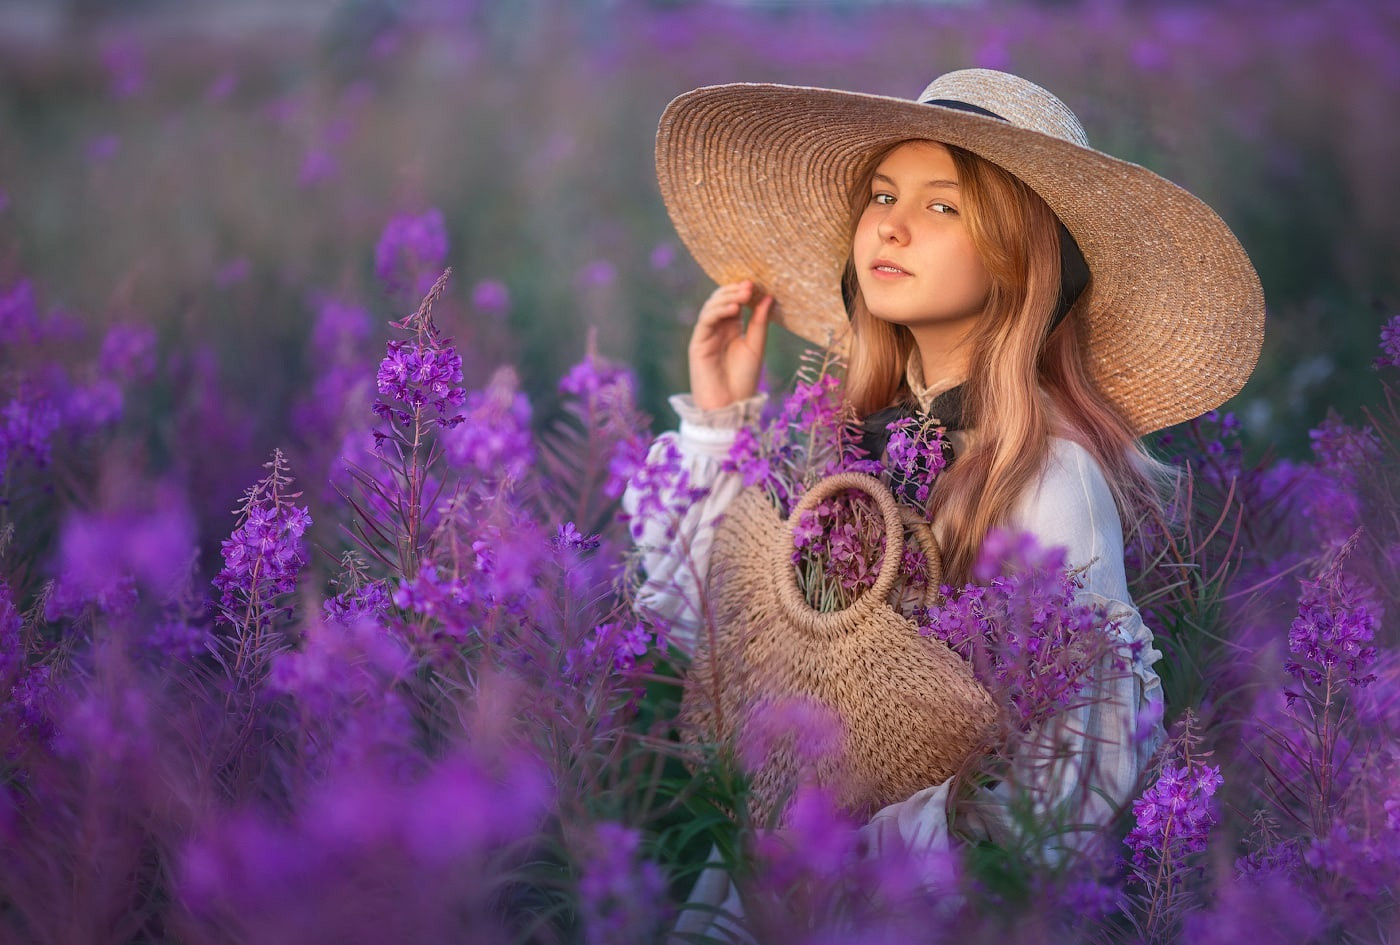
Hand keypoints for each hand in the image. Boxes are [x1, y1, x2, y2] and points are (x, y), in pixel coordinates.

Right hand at [688, 280, 772, 410]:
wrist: (729, 404)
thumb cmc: (744, 379)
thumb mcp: (756, 347)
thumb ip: (759, 322)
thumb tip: (768, 297)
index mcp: (732, 328)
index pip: (735, 301)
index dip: (744, 291)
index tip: (758, 283)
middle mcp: (718, 328)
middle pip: (721, 300)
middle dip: (735, 290)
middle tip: (751, 285)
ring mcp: (706, 334)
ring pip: (711, 307)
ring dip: (727, 297)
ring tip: (744, 293)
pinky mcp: (698, 343)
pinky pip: (706, 320)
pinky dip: (718, 311)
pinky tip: (733, 307)